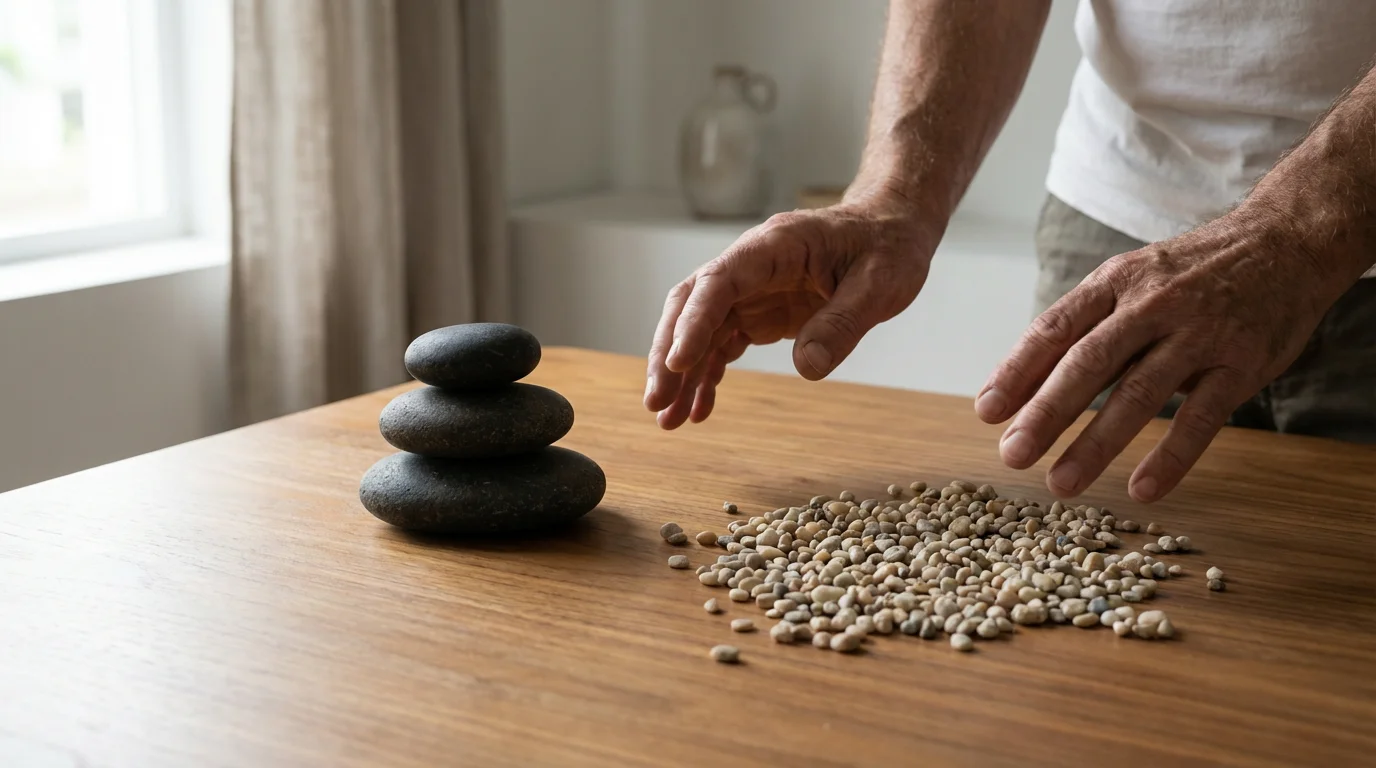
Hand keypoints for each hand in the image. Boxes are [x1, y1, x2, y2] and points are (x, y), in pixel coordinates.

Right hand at [644, 194, 935, 428]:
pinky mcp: (758, 313)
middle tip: (656, 402)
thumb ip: (844, 322)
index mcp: (776, 246)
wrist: (892, 232)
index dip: (695, 321)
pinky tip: (698, 411)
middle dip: (669, 354)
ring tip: (667, 421)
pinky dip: (707, 377)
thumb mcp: (882, 283)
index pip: (720, 282)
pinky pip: (721, 345)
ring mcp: (751, 291)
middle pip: (692, 306)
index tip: (678, 362)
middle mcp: (752, 266)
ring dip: (681, 375)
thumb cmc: (888, 247)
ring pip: (699, 331)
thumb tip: (808, 369)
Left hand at [975, 208, 1340, 501]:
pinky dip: (1171, 456)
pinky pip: (1202, 416)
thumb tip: (1023, 383)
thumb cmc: (1191, 273)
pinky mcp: (1242, 361)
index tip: (986, 412)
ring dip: (1096, 443)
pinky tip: (1143, 489)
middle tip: (1012, 455)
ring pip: (1139, 393)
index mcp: (1115, 282)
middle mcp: (1152, 304)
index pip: (1055, 329)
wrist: (1286, 241)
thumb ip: (1086, 328)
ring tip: (1063, 482)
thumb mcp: (1132, 280)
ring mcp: (1199, 333)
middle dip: (1046, 412)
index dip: (1017, 372)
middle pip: (1088, 362)